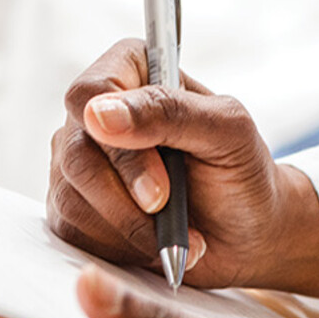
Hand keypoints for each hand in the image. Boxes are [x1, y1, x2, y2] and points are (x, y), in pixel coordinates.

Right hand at [47, 39, 318, 300]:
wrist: (246, 233)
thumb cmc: (241, 172)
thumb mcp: (227, 131)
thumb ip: (169, 111)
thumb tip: (97, 113)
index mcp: (131, 69)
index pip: (89, 94)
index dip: (119, 146)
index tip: (159, 187)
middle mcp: (94, 111)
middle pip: (76, 153)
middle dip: (128, 198)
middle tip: (171, 213)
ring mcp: (76, 160)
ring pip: (72, 199)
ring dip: (132, 229)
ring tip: (179, 234)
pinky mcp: (71, 206)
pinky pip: (74, 232)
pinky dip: (121, 248)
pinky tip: (156, 245)